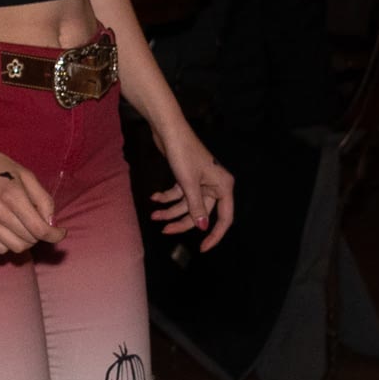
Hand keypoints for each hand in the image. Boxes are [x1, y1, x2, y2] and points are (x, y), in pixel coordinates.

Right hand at [0, 142, 60, 256]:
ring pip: (15, 248)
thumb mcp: (26, 175)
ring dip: (25, 241)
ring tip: (24, 226)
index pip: (39, 229)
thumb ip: (43, 200)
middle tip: (37, 222)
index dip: (55, 235)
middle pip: (29, 240)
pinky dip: (9, 243)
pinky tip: (9, 229)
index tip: (60, 232)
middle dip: (39, 235)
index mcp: (12, 196)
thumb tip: (51, 223)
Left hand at [149, 132, 234, 249]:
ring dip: (170, 210)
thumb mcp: (188, 184)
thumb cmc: (183, 154)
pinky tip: (154, 198)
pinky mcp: (188, 177)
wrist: (169, 131)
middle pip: (201, 213)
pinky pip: (179, 193)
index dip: (215, 235)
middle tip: (164, 230)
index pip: (224, 218)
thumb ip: (196, 206)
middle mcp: (215, 185)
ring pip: (188, 204)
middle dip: (182, 221)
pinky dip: (167, 197)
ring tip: (153, 215)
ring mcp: (201, 181)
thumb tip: (202, 226)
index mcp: (223, 187)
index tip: (202, 248)